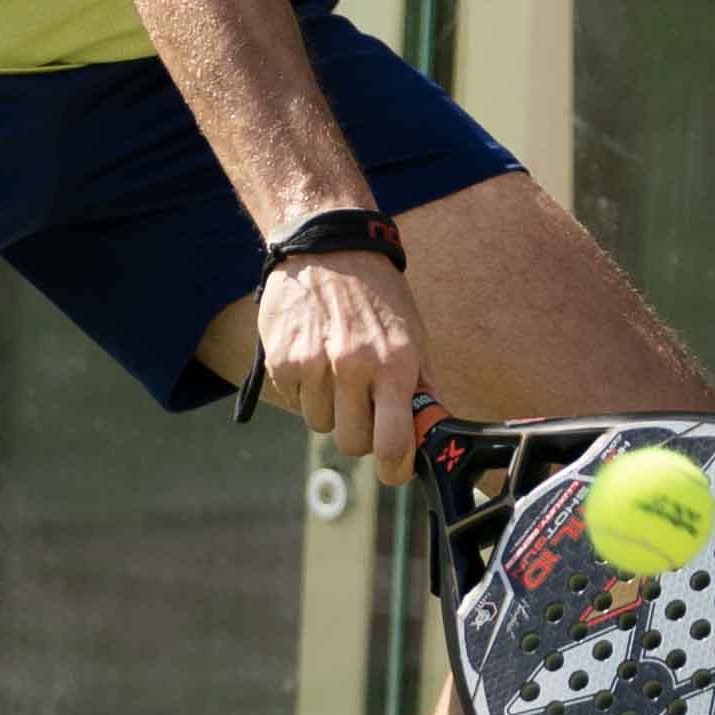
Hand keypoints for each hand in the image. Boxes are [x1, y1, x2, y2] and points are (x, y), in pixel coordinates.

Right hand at [256, 251, 433, 480]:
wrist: (328, 246)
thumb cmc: (378, 295)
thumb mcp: (414, 335)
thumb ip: (424, 388)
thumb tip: (432, 433)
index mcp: (394, 364)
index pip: (393, 444)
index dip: (395, 468)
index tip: (394, 469)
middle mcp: (353, 367)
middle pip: (352, 444)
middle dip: (360, 435)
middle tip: (363, 408)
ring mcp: (313, 365)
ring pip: (320, 425)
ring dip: (330, 409)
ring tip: (336, 371)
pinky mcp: (281, 360)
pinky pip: (294, 402)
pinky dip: (304, 390)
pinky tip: (313, 357)